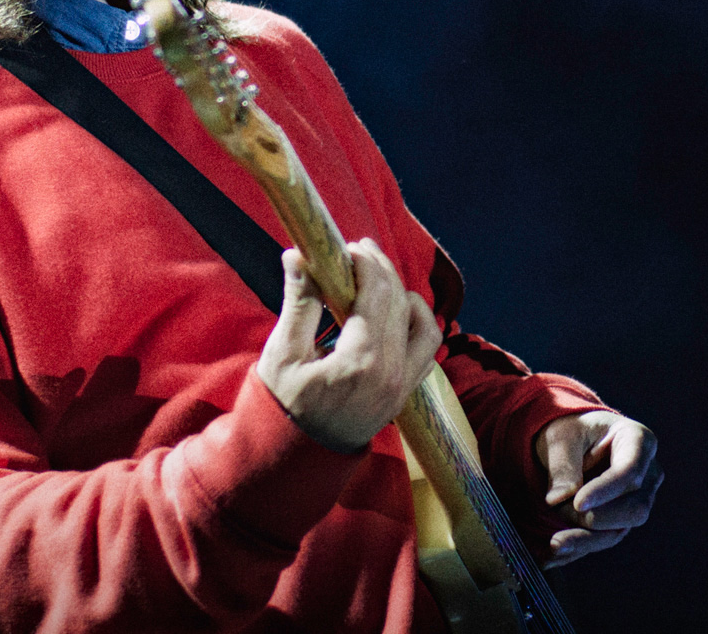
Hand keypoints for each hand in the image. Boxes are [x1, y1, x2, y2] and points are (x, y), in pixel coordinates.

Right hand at [256, 239, 442, 452]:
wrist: (295, 461)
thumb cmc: (280, 408)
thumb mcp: (281, 355)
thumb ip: (298, 303)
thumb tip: (299, 255)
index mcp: (360, 361)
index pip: (377, 293)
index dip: (365, 262)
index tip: (347, 247)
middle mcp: (391, 372)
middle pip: (400, 301)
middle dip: (381, 270)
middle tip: (358, 252)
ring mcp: (404, 385)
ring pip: (424, 323)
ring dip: (403, 294)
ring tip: (375, 281)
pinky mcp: (406, 393)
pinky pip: (426, 348)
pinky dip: (416, 323)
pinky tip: (393, 311)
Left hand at [533, 410, 661, 565]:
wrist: (572, 441)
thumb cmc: (571, 430)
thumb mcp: (562, 436)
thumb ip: (562, 464)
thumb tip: (558, 499)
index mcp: (638, 440)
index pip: (630, 471)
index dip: (606, 490)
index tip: (578, 502)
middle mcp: (647, 474)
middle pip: (635, 508)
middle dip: (597, 517)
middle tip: (561, 511)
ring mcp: (637, 500)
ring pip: (621, 530)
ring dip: (586, 539)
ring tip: (555, 543)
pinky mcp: (620, 521)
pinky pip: (604, 540)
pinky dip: (579, 548)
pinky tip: (554, 554)